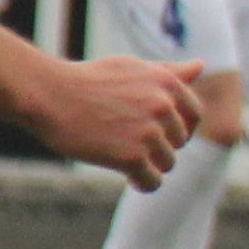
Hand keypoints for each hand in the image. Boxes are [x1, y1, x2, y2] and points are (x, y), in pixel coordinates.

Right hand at [30, 56, 203, 188]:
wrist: (49, 95)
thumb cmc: (88, 81)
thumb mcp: (131, 68)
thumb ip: (168, 72)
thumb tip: (200, 65)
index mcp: (167, 82)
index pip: (195, 115)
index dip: (178, 128)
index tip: (157, 131)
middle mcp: (163, 106)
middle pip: (179, 142)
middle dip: (160, 145)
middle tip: (131, 142)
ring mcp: (149, 133)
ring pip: (167, 163)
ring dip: (149, 164)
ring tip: (124, 155)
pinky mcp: (132, 157)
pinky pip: (152, 182)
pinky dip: (142, 183)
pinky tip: (127, 176)